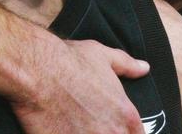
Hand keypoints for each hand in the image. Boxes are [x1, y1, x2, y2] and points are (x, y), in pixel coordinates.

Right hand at [11, 39, 148, 133]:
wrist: (38, 71)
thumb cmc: (69, 61)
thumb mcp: (103, 55)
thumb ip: (127, 64)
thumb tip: (143, 67)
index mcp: (125, 114)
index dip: (128, 133)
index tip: (117, 129)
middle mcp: (111, 133)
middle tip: (92, 127)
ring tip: (76, 129)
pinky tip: (61, 133)